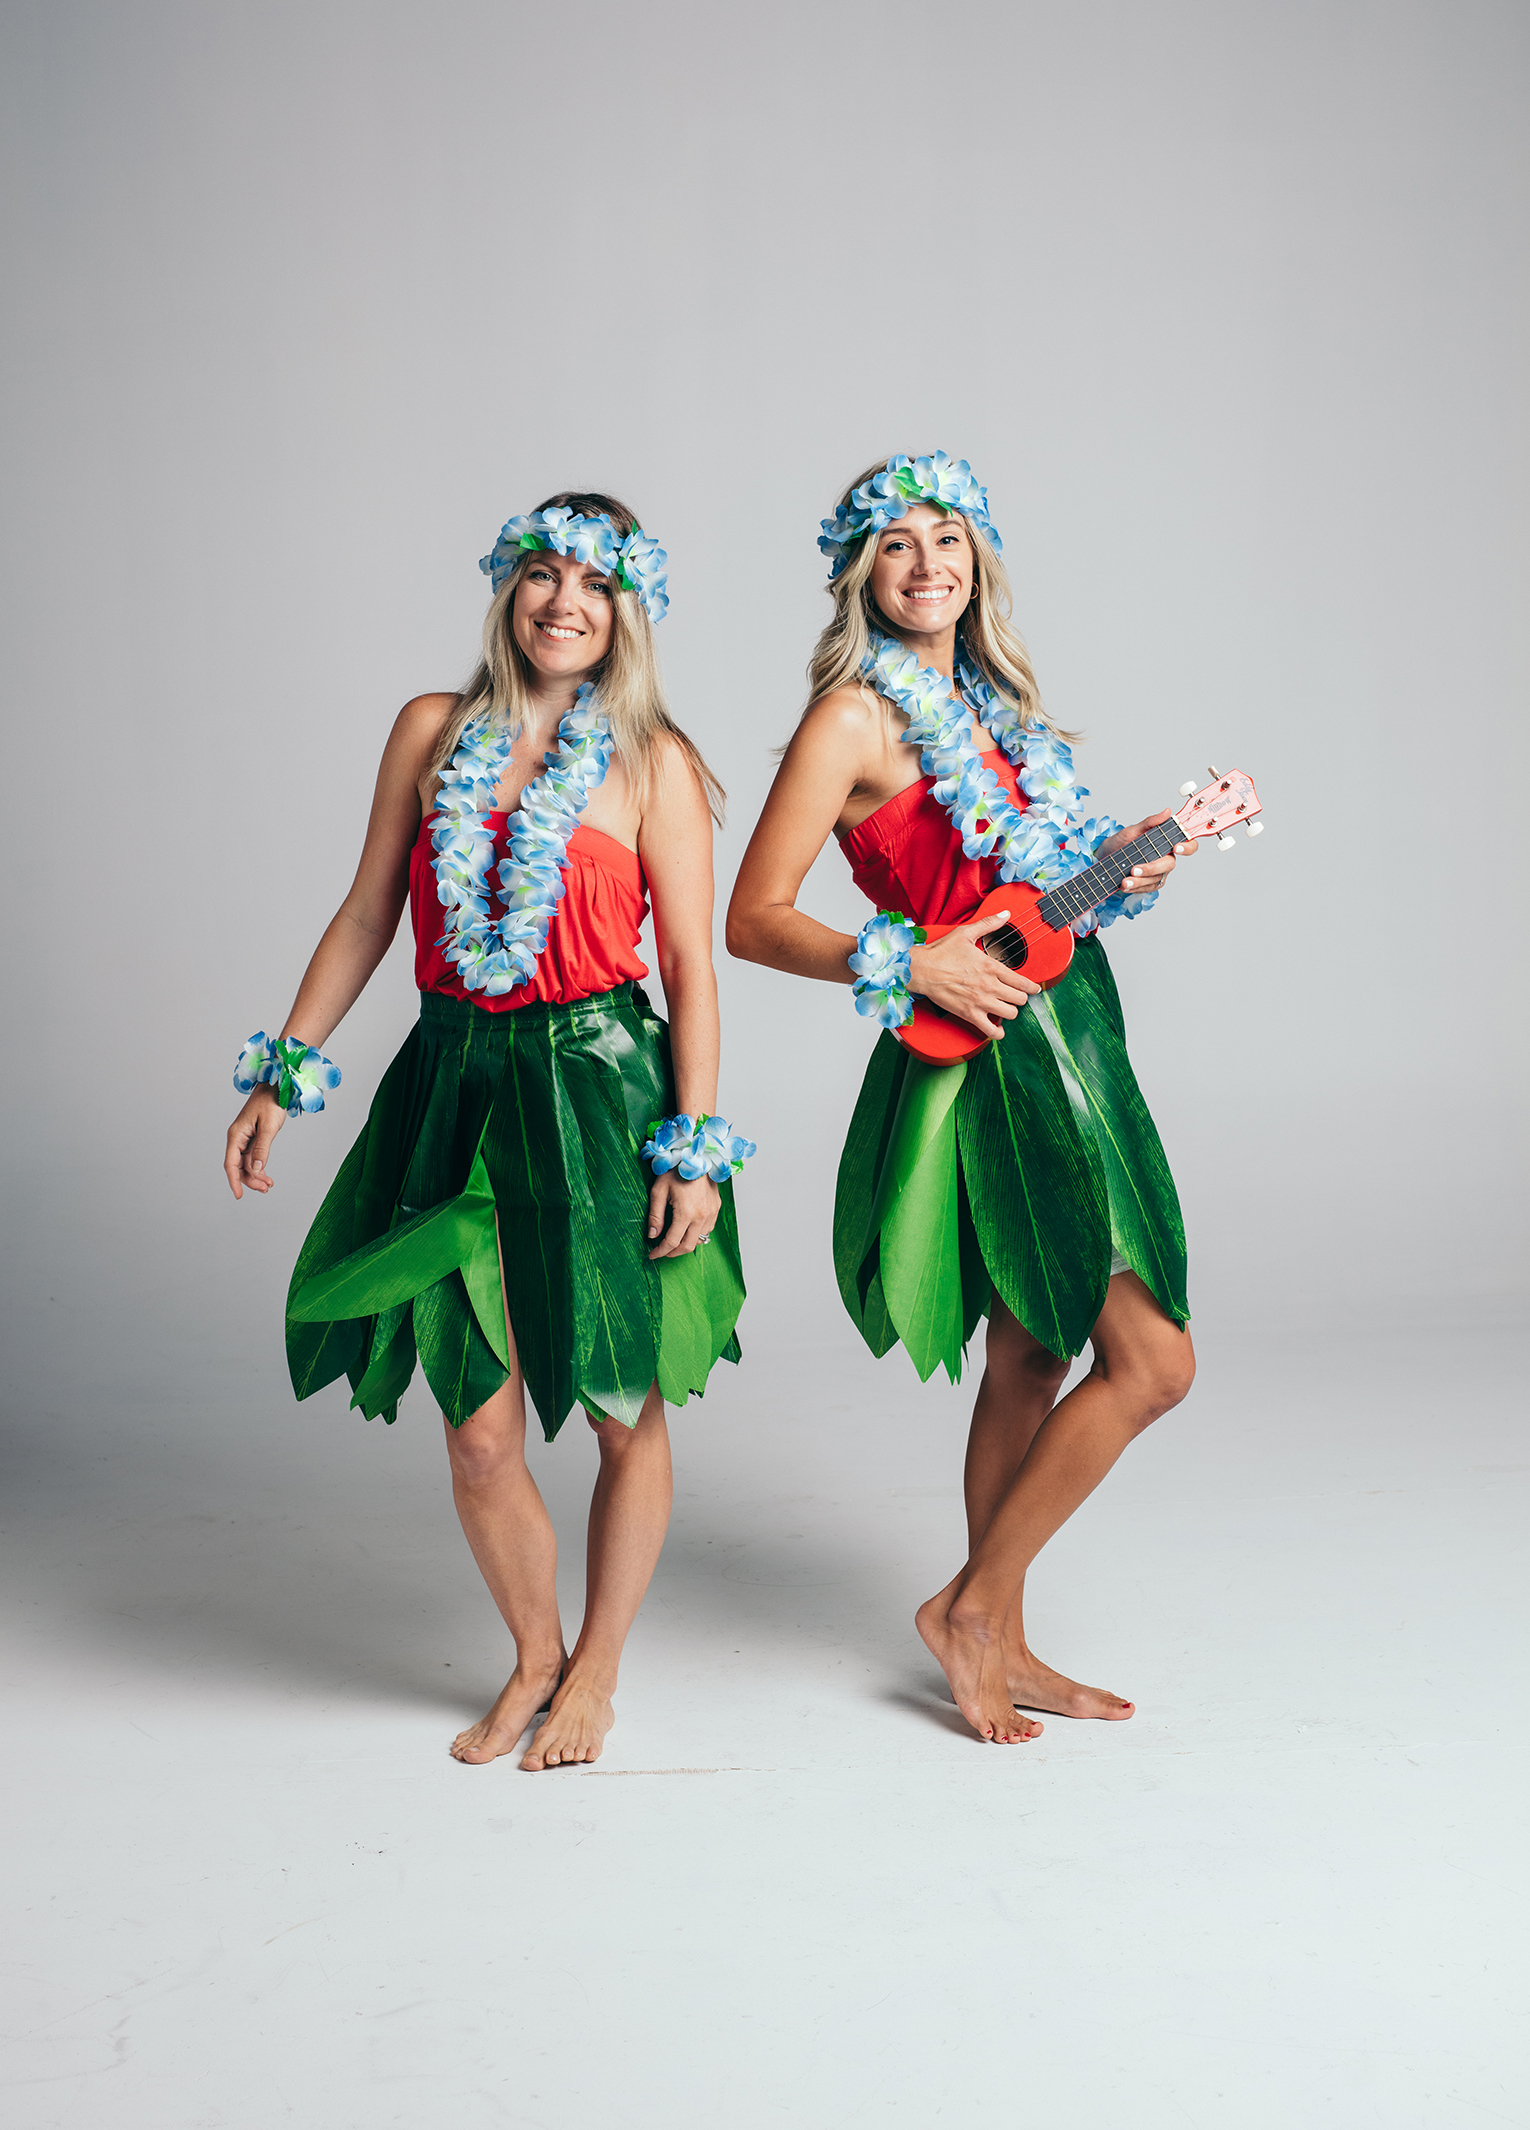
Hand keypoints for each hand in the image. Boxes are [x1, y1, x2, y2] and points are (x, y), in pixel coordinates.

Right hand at [224, 1087, 286, 1198]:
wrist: (275, 1087)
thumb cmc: (270, 1102)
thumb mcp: (268, 1126)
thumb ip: (262, 1148)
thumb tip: (256, 1169)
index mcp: (236, 1135)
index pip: (231, 1163)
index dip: (234, 1181)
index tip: (238, 1195)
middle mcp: (237, 1138)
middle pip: (238, 1166)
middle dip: (250, 1180)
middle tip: (265, 1189)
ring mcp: (245, 1139)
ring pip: (246, 1164)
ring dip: (256, 1175)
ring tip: (269, 1185)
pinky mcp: (253, 1138)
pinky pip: (252, 1157)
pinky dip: (259, 1167)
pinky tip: (267, 1176)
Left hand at [647, 1172, 721, 1258]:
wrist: (696, 1156)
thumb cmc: (676, 1170)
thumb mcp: (659, 1190)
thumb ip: (655, 1216)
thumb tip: (652, 1235)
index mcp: (686, 1213)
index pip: (672, 1242)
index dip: (660, 1251)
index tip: (652, 1254)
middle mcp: (702, 1216)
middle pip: (687, 1246)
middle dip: (673, 1253)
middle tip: (662, 1251)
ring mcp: (711, 1212)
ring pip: (700, 1240)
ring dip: (686, 1244)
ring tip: (674, 1241)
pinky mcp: (716, 1208)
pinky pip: (708, 1230)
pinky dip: (697, 1234)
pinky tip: (687, 1229)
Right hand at [908, 908, 1040, 1038]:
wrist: (922, 969)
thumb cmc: (941, 953)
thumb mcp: (967, 933)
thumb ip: (989, 924)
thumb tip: (1005, 914)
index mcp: (992, 967)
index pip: (1023, 982)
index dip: (1032, 988)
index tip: (1034, 989)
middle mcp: (990, 986)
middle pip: (1020, 999)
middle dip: (1020, 998)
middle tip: (1015, 997)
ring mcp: (981, 1002)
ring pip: (1010, 1014)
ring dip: (1010, 1012)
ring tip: (1005, 1008)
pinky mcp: (969, 1014)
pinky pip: (991, 1030)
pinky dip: (997, 1033)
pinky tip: (997, 1029)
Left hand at [1100, 809, 1197, 894]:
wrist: (1105, 857)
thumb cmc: (1121, 843)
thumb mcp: (1132, 830)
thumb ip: (1150, 822)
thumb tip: (1167, 812)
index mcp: (1166, 844)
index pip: (1188, 845)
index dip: (1188, 847)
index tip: (1176, 847)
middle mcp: (1165, 858)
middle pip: (1169, 865)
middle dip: (1152, 868)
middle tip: (1134, 869)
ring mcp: (1158, 873)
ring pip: (1156, 879)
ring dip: (1140, 881)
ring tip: (1125, 880)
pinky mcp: (1149, 884)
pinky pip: (1147, 888)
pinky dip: (1135, 887)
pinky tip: (1125, 885)